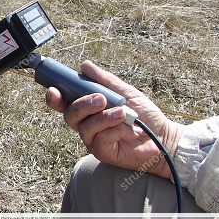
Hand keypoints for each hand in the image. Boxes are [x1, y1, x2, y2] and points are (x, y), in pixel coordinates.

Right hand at [45, 61, 182, 178]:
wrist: (163, 136)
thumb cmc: (144, 114)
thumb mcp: (124, 92)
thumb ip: (104, 80)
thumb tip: (84, 66)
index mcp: (88, 108)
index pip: (64, 103)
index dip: (55, 97)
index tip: (55, 90)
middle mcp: (86, 123)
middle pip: (70, 114)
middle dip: (83, 104)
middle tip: (101, 98)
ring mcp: (93, 139)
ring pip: (84, 127)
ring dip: (103, 118)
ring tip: (122, 113)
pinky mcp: (102, 152)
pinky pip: (100, 139)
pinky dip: (116, 130)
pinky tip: (131, 129)